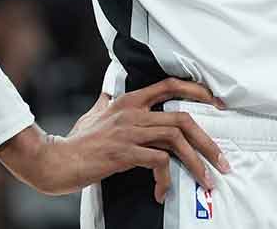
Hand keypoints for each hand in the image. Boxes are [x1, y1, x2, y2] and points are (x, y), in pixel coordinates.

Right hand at [0, 77, 230, 203]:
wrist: (54, 160)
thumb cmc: (75, 141)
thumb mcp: (94, 114)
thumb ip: (107, 102)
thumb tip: (109, 93)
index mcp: (129, 100)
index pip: (169, 85)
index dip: (197, 91)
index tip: (218, 104)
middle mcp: (132, 112)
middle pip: (182, 117)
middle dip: (207, 140)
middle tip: (222, 159)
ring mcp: (128, 131)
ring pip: (175, 139)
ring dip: (196, 161)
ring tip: (206, 180)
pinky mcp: (123, 152)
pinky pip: (157, 162)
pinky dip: (166, 178)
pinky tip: (163, 192)